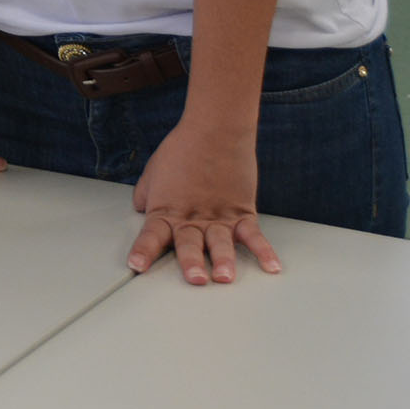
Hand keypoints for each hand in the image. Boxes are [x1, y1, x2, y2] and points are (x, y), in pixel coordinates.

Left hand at [127, 113, 277, 284]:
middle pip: (189, 244)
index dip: (143, 251)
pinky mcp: (241, 212)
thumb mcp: (154, 171)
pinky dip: (264, 251)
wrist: (215, 129)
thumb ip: (146, 194)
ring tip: (225, 277)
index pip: (151, 235)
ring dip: (224, 261)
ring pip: (220, 244)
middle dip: (191, 263)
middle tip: (195, 278)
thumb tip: (141, 207)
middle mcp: (191, 218)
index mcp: (166, 210)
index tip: (137, 266)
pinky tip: (272, 267)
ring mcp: (218, 217)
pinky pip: (254, 236)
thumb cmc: (182, 147)